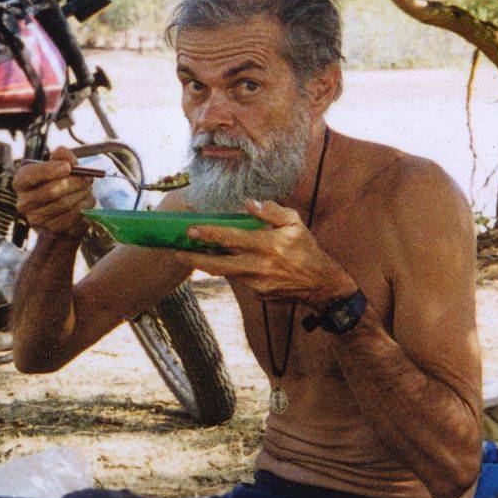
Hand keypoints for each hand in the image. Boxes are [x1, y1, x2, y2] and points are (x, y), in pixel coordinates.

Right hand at [13, 145, 93, 238]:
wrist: (65, 214)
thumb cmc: (61, 185)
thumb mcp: (59, 167)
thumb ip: (62, 157)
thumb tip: (65, 158)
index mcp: (21, 182)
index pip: (30, 176)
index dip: (49, 170)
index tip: (68, 167)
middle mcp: (23, 203)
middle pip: (50, 191)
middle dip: (73, 183)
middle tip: (87, 179)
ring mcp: (35, 219)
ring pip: (64, 204)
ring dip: (81, 194)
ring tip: (88, 189)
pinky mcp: (51, 231)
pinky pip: (72, 217)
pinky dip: (84, 207)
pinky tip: (87, 201)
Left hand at [185, 199, 355, 304]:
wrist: (321, 284)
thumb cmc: (307, 250)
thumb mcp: (295, 223)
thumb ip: (271, 211)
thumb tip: (249, 203)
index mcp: (266, 245)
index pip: (230, 238)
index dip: (208, 234)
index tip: (190, 230)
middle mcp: (258, 266)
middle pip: (217, 264)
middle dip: (193, 257)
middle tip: (176, 250)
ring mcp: (256, 283)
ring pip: (225, 272)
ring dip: (208, 263)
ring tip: (193, 253)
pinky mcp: (258, 293)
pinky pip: (239, 279)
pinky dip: (231, 269)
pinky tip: (226, 261)